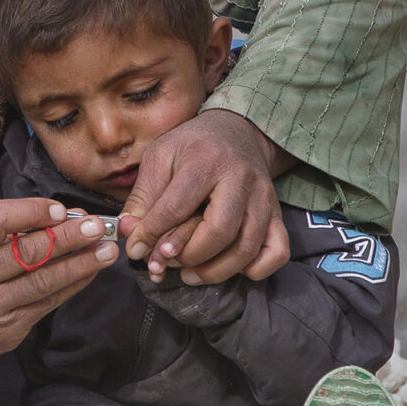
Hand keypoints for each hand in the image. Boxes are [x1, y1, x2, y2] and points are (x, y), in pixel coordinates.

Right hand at [0, 198, 118, 373]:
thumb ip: (9, 228)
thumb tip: (65, 216)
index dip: (30, 212)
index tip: (60, 209)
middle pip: (26, 254)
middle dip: (67, 238)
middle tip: (97, 226)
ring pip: (43, 283)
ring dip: (80, 265)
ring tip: (107, 250)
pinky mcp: (6, 332)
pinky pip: (46, 305)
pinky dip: (72, 286)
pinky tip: (89, 272)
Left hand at [120, 109, 293, 284]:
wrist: (237, 131)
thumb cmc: (191, 147)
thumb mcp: (159, 157)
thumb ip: (142, 196)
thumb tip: (128, 232)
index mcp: (205, 161)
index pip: (176, 207)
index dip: (152, 234)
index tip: (136, 250)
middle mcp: (240, 179)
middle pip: (219, 231)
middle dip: (189, 255)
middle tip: (167, 262)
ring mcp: (264, 198)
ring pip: (247, 247)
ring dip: (215, 270)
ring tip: (188, 274)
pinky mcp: (277, 213)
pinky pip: (278, 252)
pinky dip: (256, 269)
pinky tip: (229, 268)